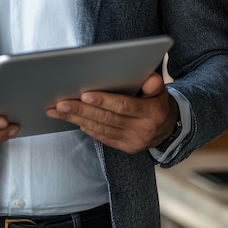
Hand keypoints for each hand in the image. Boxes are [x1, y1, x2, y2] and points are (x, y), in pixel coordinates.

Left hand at [46, 73, 179, 153]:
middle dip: (81, 110)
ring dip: (76, 119)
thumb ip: (154, 84)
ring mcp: (133, 141)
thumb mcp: (161, 91)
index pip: (123, 106)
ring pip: (100, 129)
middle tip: (61, 103)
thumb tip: (150, 80)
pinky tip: (72, 119)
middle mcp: (141, 130)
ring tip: (58, 110)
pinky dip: (85, 127)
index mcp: (151, 113)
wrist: (169, 128)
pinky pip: (102, 137)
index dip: (103, 101)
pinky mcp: (125, 148)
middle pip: (106, 119)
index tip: (84, 95)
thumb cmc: (158, 102)